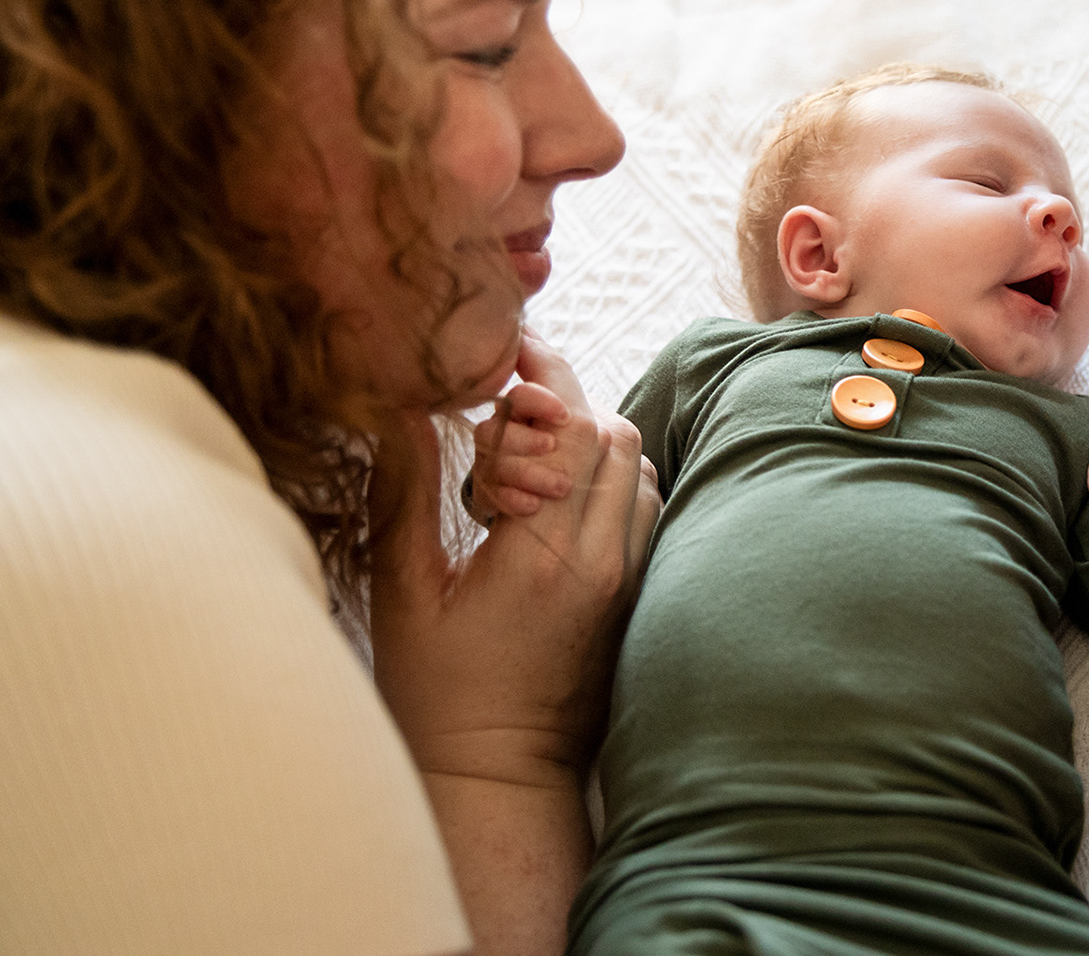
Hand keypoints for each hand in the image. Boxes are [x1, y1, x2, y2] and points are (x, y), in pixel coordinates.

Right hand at [371, 330, 656, 783]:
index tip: (503, 352)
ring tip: (527, 461)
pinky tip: (557, 498)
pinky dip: (610, 480)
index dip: (538, 376)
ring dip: (591, 440)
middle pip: (613, 434)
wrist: (499, 778)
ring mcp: (626, 576)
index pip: (566, 427)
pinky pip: (643, 506)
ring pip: (637, 466)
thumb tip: (405, 413)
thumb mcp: (404, 595)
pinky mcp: (635, 592)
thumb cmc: (439, 696)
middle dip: (564, 401)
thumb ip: (406, 496)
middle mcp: (599, 559)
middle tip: (504, 407)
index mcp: (540, 554)